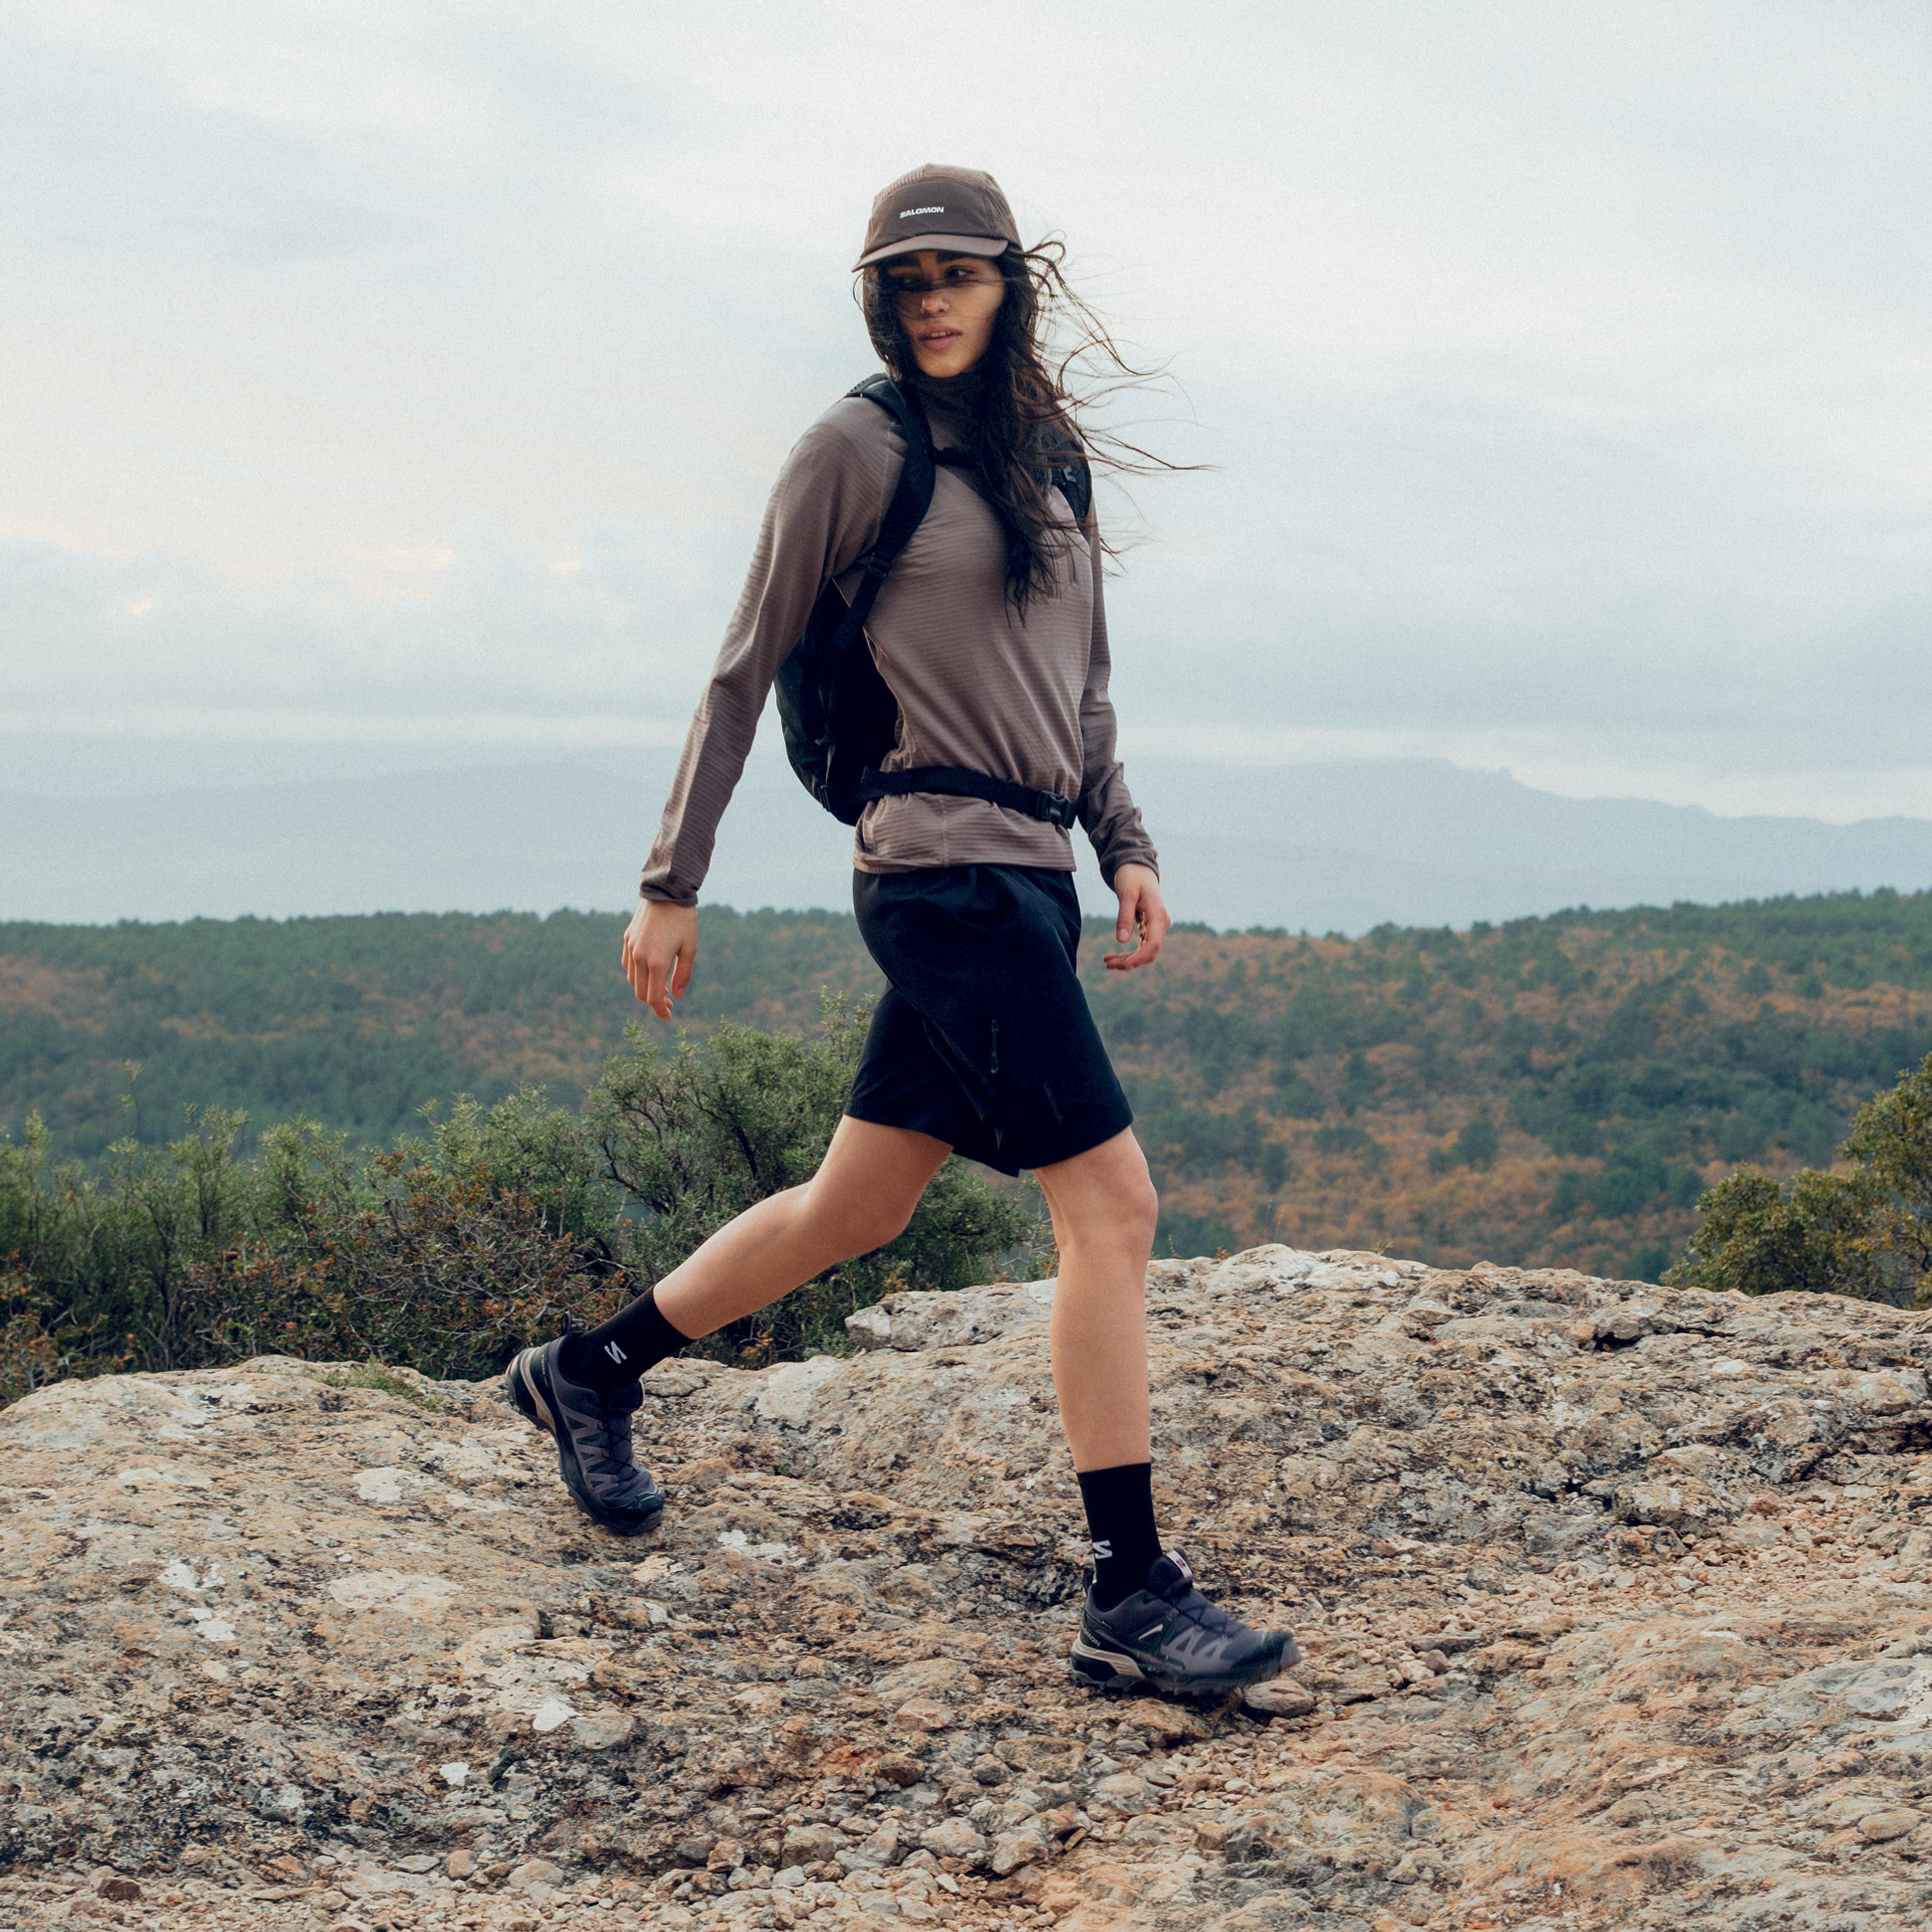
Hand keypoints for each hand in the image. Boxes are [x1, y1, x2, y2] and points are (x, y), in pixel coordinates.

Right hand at [621, 900, 697, 1018]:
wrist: (667, 892)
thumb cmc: (684, 920)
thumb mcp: (690, 948)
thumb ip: (683, 974)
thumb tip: (676, 996)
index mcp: (657, 962)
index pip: (653, 998)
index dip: (660, 1011)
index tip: (669, 1017)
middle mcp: (640, 957)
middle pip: (640, 992)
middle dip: (654, 1002)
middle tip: (669, 1002)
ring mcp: (631, 947)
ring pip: (632, 980)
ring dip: (644, 988)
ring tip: (661, 987)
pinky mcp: (627, 939)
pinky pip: (627, 964)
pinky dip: (636, 974)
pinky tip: (649, 972)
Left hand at [1104, 863, 1168, 971]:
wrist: (1138, 867)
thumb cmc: (1132, 876)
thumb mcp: (1126, 893)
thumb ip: (1124, 916)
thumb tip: (1121, 941)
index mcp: (1158, 915)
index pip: (1153, 945)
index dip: (1138, 959)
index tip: (1121, 966)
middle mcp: (1161, 923)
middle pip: (1149, 952)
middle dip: (1129, 961)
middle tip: (1107, 963)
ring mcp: (1157, 926)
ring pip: (1145, 951)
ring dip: (1127, 959)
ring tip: (1106, 961)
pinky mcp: (1150, 927)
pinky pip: (1141, 945)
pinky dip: (1128, 953)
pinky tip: (1113, 956)